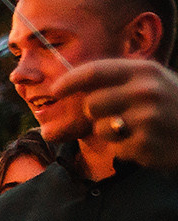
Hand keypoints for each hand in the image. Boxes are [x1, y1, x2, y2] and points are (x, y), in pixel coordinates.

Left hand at [53, 59, 177, 169]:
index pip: (95, 71)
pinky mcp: (146, 145)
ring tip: (136, 129)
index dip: (70, 81)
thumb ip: (117, 82)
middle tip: (113, 115)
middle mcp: (145, 91)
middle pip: (91, 103)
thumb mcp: (153, 82)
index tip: (56, 90)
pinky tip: (147, 143)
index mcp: (144, 71)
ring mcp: (147, 119)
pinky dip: (127, 149)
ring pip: (101, 128)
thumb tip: (66, 89)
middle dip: (94, 113)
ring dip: (111, 132)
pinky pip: (117, 149)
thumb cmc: (172, 105)